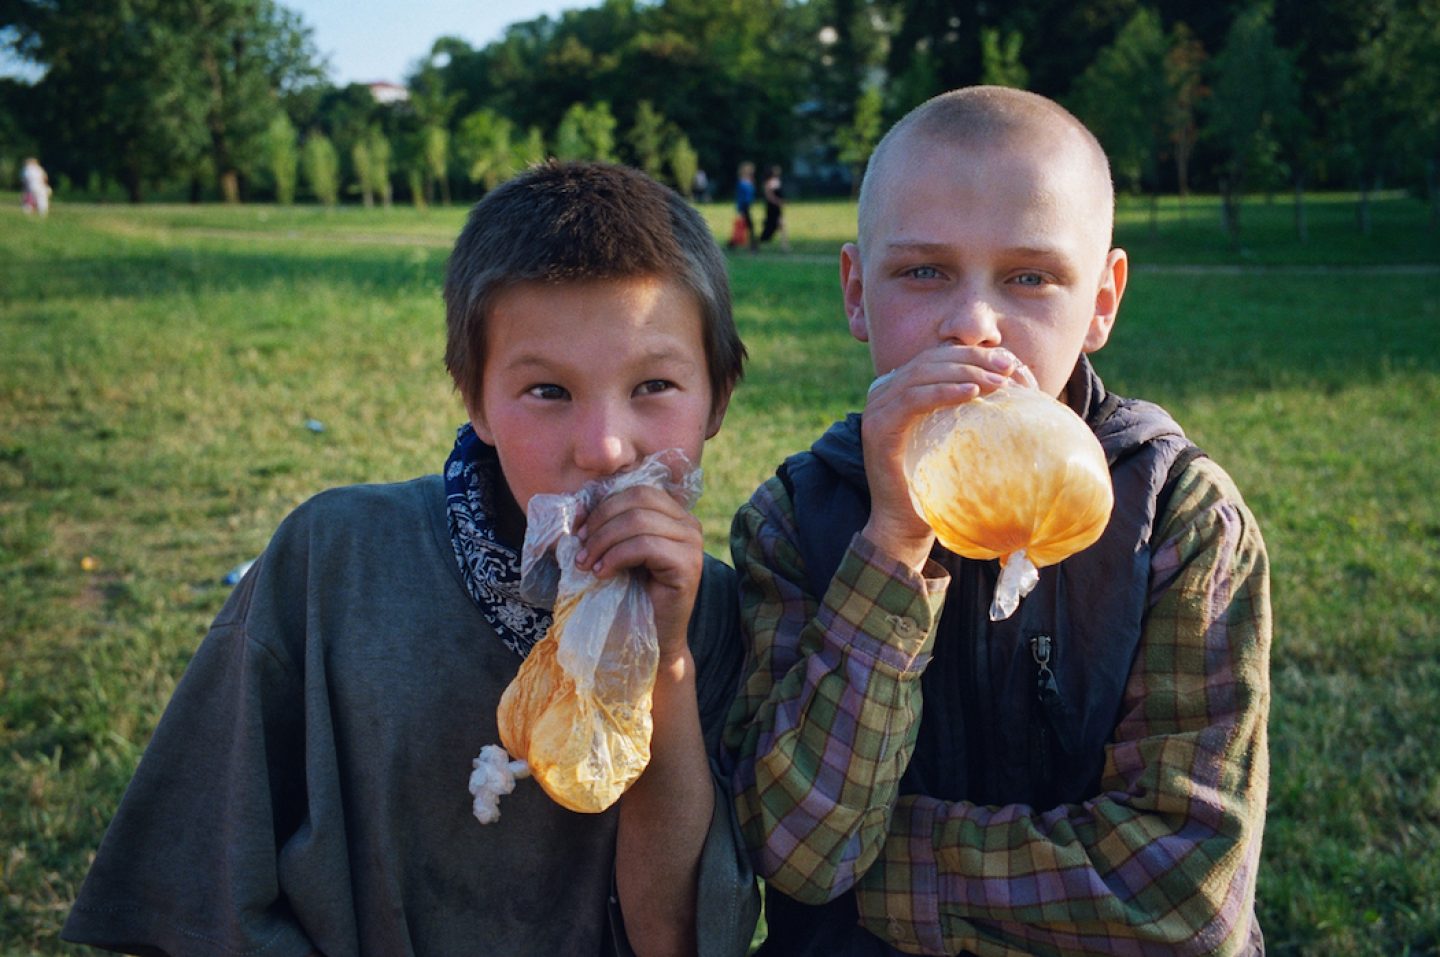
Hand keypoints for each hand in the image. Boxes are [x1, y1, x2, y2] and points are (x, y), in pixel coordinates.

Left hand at [573, 482, 703, 666]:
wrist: (654, 639)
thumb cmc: (633, 595)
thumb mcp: (618, 551)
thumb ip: (608, 526)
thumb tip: (578, 506)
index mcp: (674, 514)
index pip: (637, 490)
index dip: (603, 505)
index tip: (578, 531)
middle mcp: (689, 523)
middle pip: (637, 500)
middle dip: (601, 523)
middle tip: (581, 550)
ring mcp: (692, 543)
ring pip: (638, 521)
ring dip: (604, 542)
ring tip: (588, 565)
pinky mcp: (688, 565)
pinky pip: (645, 545)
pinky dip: (616, 557)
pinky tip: (602, 574)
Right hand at [860, 344, 1017, 568]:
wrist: (906, 524)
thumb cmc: (937, 483)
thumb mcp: (953, 437)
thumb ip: (966, 409)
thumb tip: (1009, 382)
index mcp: (898, 390)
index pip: (936, 358)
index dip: (972, 353)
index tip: (1008, 361)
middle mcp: (882, 394)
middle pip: (929, 360)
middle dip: (972, 359)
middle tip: (1008, 367)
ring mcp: (876, 409)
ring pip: (922, 374)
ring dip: (964, 373)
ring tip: (998, 382)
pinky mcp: (878, 428)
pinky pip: (913, 399)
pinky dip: (943, 392)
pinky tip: (971, 393)